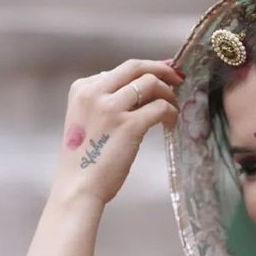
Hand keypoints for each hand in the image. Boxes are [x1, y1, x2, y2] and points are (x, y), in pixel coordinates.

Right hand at [52, 58, 183, 206]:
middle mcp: (95, 92)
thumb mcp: (85, 122)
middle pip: (135, 67)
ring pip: (150, 83)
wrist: (78, 187)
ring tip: (174, 107)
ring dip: (168, 93)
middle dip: (161, 69)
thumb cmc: (84, 162)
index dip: (144, 70)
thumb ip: (102, 104)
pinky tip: (170, 123)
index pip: (119, 70)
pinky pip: (159, 107)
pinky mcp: (129, 125)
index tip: (160, 74)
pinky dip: (170, 112)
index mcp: (82, 89)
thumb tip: (132, 92)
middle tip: (178, 78)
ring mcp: (112, 107)